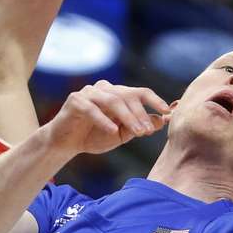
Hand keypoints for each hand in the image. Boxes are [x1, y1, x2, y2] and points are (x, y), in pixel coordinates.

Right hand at [44, 81, 169, 156]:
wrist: (66, 143)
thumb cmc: (94, 137)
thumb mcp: (121, 134)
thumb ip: (138, 126)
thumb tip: (161, 120)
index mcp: (117, 94)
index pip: (140, 92)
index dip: (155, 100)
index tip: (167, 111)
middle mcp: (104, 88)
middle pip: (128, 95)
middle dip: (140, 114)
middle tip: (147, 132)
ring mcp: (89, 92)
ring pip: (113, 101)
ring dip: (127, 117)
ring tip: (136, 133)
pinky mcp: (75, 100)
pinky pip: (92, 109)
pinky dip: (103, 120)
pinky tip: (112, 131)